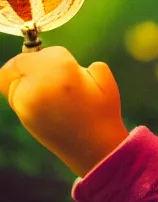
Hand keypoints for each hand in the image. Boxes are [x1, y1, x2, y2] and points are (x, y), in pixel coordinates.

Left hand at [0, 46, 129, 176]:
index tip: (63, 61)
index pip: (38, 53)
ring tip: (50, 87)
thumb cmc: (103, 108)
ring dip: (25, 78)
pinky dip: (25, 93)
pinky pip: (16, 96)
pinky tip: (48, 101)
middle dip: (30, 64)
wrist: (95, 148)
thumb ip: (77, 62)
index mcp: (60, 71)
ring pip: (12, 80)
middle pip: (17, 64)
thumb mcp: (100, 74)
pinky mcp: (22, 119)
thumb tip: (57, 65)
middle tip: (50, 70)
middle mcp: (36, 86)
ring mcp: (25, 105)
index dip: (48, 55)